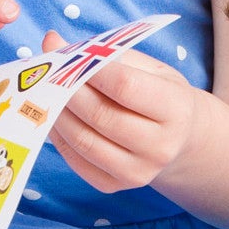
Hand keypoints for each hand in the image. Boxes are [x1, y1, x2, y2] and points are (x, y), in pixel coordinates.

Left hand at [41, 31, 203, 192]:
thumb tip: (52, 42)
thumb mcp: (150, 69)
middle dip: (68, 90)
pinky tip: (55, 117)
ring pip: (84, 140)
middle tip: (50, 72)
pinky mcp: (115, 186)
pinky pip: (76, 160)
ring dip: (57, 113)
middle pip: (100, 116)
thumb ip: (105, 54)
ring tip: (47, 93)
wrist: (181, 140)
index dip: (92, 70)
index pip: (126, 87)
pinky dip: (59, 136)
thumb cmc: (161, 95)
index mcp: (176, 110)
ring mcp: (138, 172)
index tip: (71, 56)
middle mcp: (160, 146)